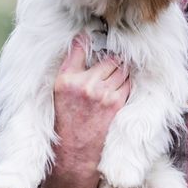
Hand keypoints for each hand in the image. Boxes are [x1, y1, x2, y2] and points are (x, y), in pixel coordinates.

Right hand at [37, 36, 131, 187]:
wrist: (74, 155)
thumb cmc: (66, 121)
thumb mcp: (58, 92)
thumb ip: (71, 66)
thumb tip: (81, 39)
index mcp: (65, 79)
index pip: (81, 45)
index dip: (92, 37)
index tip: (97, 31)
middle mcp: (83, 84)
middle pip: (108, 56)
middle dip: (111, 57)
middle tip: (110, 60)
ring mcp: (102, 93)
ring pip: (121, 68)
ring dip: (121, 69)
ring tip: (114, 76)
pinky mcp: (116, 104)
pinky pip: (128, 83)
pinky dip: (127, 83)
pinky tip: (119, 88)